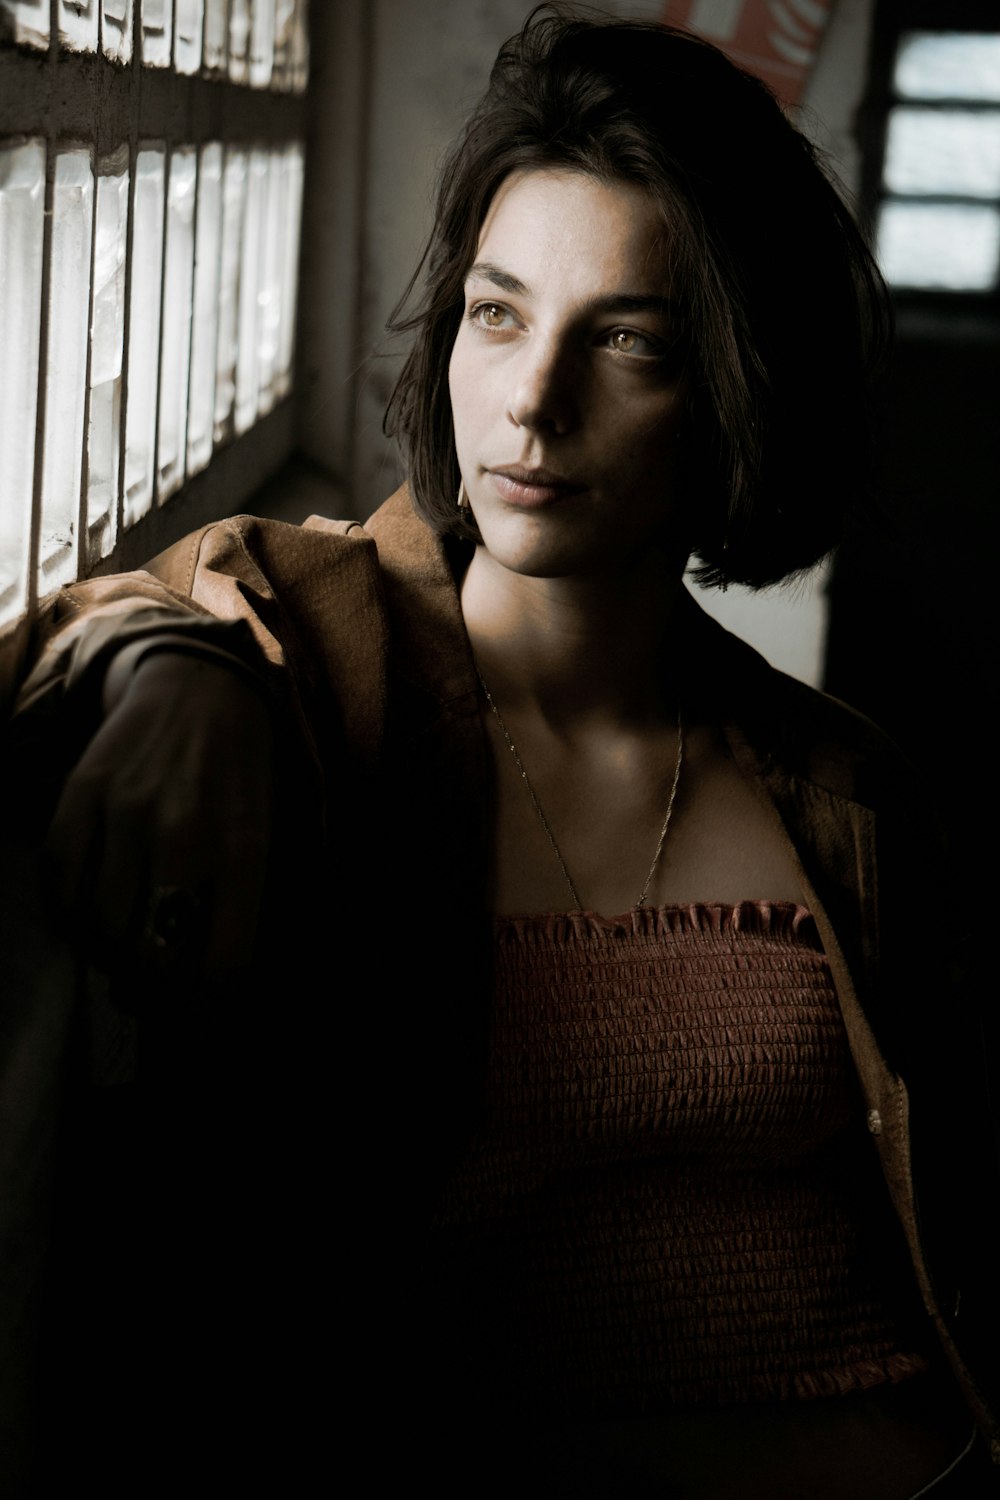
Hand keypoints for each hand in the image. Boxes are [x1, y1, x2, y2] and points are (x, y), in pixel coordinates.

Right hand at [45, 649, 273, 979]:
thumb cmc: (239, 769)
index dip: (213, 999)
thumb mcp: (266, 829)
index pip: (225, 959)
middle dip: (151, 991)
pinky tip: (86, 919)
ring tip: (120, 955)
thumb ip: (244, 899)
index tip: (205, 1001)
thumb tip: (216, 980)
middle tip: (151, 993)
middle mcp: (183, 828)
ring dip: (106, 957)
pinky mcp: (80, 792)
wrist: (196, 683)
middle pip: (151, 954)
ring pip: (98, 925)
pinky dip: (67, 915)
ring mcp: (124, 808)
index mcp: (243, 844)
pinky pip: (57, 879)